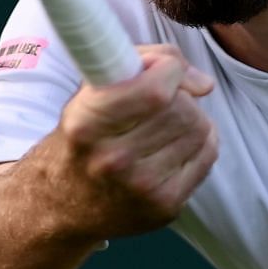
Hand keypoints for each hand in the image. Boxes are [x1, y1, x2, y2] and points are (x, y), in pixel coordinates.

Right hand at [46, 44, 218, 238]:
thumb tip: (203, 83)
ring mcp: (141, 187)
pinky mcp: (164, 206)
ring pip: (200, 130)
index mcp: (87, 124)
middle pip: (183, 109)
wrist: (59, 203)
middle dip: (180, 96)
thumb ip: (144, 62)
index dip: (170, 70)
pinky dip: (200, 142)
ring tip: (167, 125)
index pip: (156, 91)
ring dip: (191, 119)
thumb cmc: (83, 137)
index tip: (165, 70)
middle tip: (163, 102)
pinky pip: (208, 155)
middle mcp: (113, 159)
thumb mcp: (92, 89)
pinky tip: (176, 144)